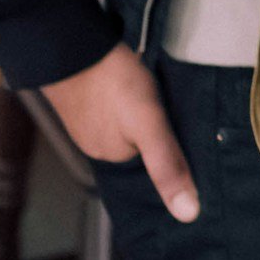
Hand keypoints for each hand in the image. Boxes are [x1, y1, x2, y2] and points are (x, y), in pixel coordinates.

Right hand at [38, 42, 199, 223]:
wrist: (71, 46)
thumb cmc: (113, 83)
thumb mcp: (151, 124)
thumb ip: (167, 165)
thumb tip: (188, 213)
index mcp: (113, 155)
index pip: (155, 155)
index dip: (172, 137)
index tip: (184, 121)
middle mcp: (97, 143)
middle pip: (139, 138)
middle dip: (156, 123)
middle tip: (170, 98)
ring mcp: (87, 119)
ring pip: (125, 120)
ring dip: (139, 106)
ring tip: (152, 85)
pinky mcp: (84, 96)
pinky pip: (111, 102)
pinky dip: (123, 94)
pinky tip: (129, 79)